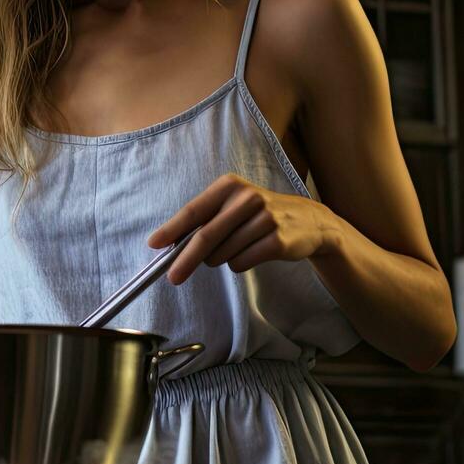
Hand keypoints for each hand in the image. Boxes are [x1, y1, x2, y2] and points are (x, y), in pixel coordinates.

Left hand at [147, 173, 335, 283]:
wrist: (308, 220)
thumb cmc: (259, 214)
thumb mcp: (234, 205)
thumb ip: (206, 220)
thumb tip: (170, 244)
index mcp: (230, 186)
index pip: (194, 211)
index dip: (172, 229)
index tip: (154, 244)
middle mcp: (247, 198)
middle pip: (205, 236)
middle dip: (186, 260)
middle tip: (173, 277)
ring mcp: (264, 219)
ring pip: (222, 254)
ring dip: (221, 259)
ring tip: (238, 246)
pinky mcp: (276, 240)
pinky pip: (241, 263)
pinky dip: (239, 264)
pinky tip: (253, 252)